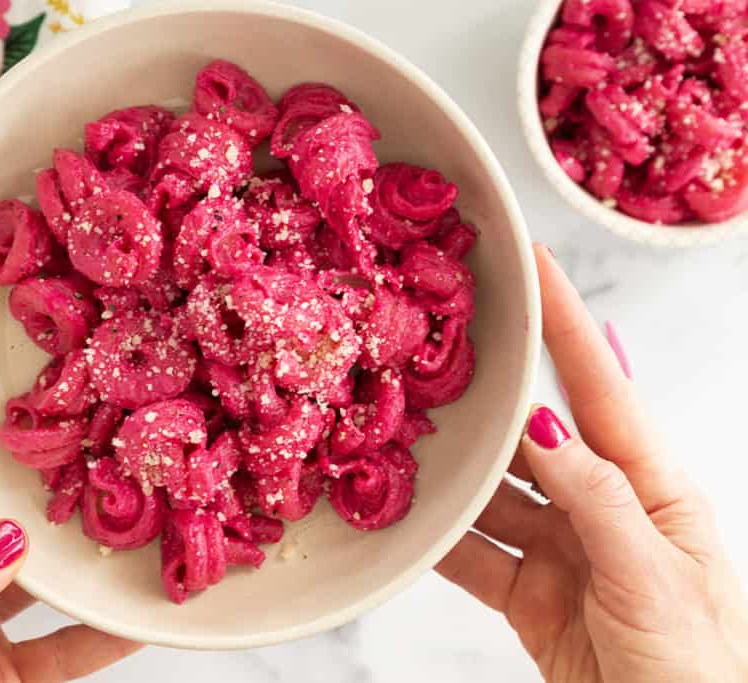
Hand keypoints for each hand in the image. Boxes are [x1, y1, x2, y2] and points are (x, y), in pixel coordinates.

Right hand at [437, 245, 747, 682]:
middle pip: (534, 432)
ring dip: (455, 471)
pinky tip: (411, 518)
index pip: (601, 387)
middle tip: (440, 344)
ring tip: (406, 435)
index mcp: (653, 487)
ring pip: (494, 492)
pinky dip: (441, 538)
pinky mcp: (528, 592)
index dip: (565, 321)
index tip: (532, 263)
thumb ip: (596, 500)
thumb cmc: (697, 668)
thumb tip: (544, 429)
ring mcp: (561, 548)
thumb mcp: (655, 578)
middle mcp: (601, 505)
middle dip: (490, 392)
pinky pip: (474, 553)